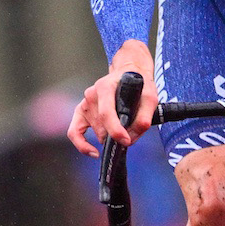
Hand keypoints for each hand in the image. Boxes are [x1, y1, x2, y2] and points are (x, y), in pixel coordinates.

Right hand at [68, 39, 158, 156]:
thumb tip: (132, 137)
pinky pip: (74, 132)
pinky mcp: (82, 112)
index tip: (126, 140)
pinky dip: (82, 145)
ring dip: (110, 137)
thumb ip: (144, 117)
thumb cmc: (139, 85)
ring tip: (122, 132)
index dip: (116, 130)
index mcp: (105, 87)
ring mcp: (85, 103)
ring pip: (96, 131)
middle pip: (102, 126)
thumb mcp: (150, 97)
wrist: (130, 73)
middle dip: (117, 136)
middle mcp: (92, 95)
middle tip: (130, 136)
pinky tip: (94, 152)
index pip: (106, 113)